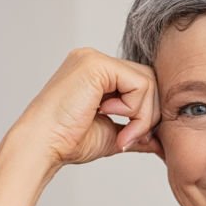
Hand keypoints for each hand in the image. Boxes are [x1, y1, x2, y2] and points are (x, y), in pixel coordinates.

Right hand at [15, 48, 162, 166]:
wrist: (43, 146)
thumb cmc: (69, 142)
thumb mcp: (113, 135)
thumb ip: (137, 131)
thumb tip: (162, 141)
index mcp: (97, 74)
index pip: (142, 84)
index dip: (147, 114)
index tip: (134, 139)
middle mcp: (95, 61)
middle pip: (149, 80)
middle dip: (148, 115)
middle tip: (130, 138)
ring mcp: (94, 59)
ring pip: (148, 81)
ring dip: (142, 115)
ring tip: (121, 133)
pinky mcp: (96, 64)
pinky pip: (139, 83)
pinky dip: (134, 109)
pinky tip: (110, 118)